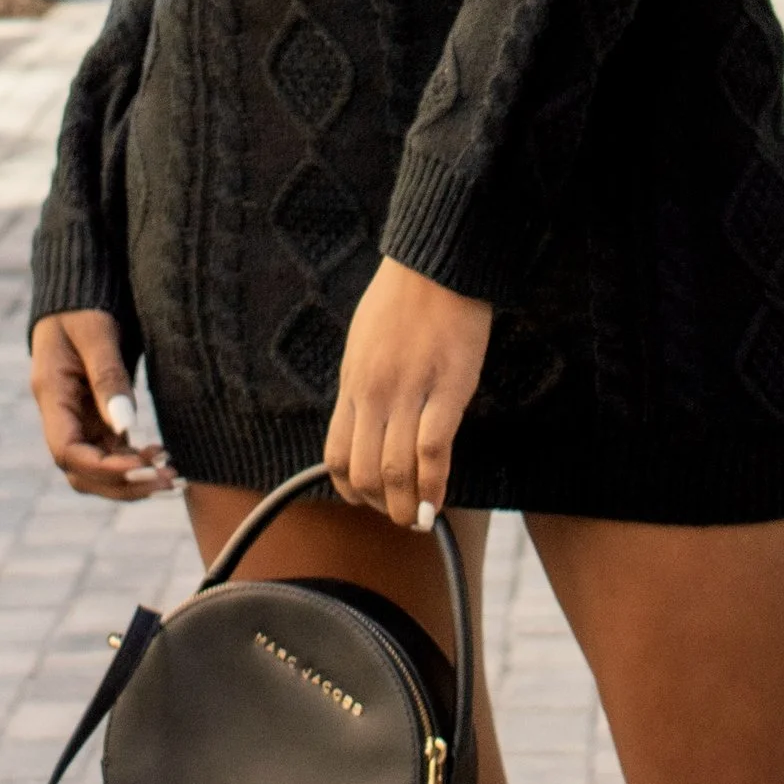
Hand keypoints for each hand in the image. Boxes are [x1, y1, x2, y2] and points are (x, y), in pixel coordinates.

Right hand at [30, 313, 179, 499]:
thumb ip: (108, 377)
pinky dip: (136, 464)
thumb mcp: (97, 332)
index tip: (143, 467)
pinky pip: (112, 452)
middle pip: (81, 472)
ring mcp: (78, 417)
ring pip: (97, 469)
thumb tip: (126, 428)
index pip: (66, 451)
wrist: (80, 286)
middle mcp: (61, 413)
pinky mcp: (96, 415)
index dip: (103, 468)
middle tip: (167, 480)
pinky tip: (163, 458)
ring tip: (172, 476)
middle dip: (122, 484)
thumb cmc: (85, 303)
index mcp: (51, 394)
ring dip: (132, 480)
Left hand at [325, 258, 492, 528]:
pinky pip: (433, 452)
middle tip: (401, 516)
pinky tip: (440, 500)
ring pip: (396, 471)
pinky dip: (435, 486)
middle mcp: (373, 394)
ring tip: (420, 519)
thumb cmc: (404, 299)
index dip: (351, 489)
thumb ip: (365, 384)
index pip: (336, 455)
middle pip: (364, 472)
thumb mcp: (365, 343)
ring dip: (407, 507)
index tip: (370, 500)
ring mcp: (408, 394)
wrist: (436, 265)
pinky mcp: (447, 390)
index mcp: (352, 384)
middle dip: (382, 506)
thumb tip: (370, 421)